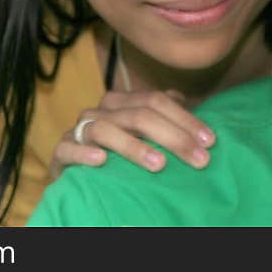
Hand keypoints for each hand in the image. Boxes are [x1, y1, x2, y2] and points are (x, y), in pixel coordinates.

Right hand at [49, 89, 215, 178]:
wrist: (76, 170)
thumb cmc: (117, 152)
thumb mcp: (143, 133)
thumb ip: (164, 117)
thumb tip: (185, 100)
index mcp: (122, 102)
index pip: (156, 100)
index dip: (185, 118)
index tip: (210, 141)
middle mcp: (101, 111)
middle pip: (139, 115)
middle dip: (173, 137)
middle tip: (199, 159)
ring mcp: (79, 130)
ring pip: (105, 129)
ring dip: (133, 147)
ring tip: (159, 164)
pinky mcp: (61, 151)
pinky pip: (68, 148)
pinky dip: (83, 153)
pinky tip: (101, 161)